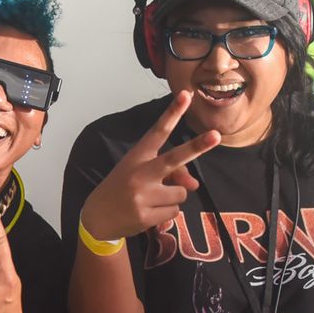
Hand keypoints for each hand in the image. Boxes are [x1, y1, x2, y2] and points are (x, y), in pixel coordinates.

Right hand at [81, 90, 220, 240]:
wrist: (97, 217)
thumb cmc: (122, 190)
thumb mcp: (141, 176)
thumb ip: (170, 174)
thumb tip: (194, 185)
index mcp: (138, 156)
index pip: (158, 131)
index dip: (173, 113)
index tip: (187, 95)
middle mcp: (140, 173)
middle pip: (175, 158)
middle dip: (197, 146)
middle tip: (216, 135)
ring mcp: (142, 196)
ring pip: (181, 193)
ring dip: (173, 197)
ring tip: (152, 201)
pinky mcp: (145, 217)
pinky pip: (174, 212)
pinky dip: (166, 214)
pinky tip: (148, 213)